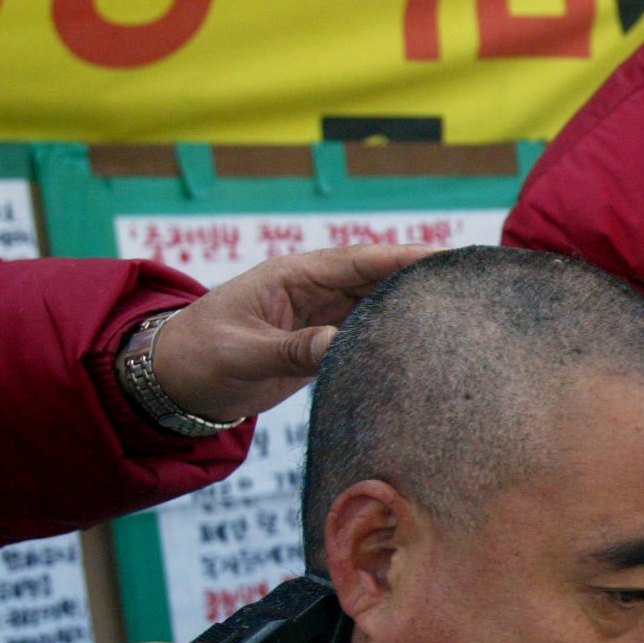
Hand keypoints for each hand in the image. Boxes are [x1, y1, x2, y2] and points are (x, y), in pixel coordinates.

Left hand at [149, 244, 436, 421]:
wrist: (172, 384)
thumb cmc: (196, 357)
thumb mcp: (240, 352)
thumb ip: (292, 349)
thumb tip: (343, 346)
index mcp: (294, 275)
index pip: (360, 261)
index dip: (405, 258)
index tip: (448, 259)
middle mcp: (314, 291)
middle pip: (379, 280)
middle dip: (421, 281)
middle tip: (471, 287)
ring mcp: (321, 318)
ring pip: (378, 309)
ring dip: (411, 313)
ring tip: (460, 320)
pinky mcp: (322, 346)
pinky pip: (366, 338)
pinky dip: (393, 342)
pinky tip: (424, 351)